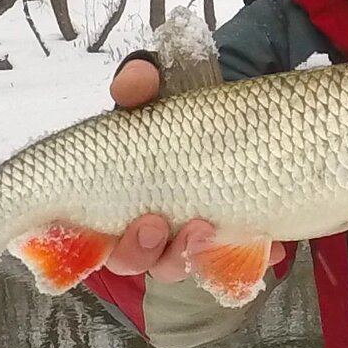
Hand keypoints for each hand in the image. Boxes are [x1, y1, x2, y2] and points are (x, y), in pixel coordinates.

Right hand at [105, 57, 284, 281]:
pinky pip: (235, 263)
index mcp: (118, 196)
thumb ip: (141, 83)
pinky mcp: (232, 241)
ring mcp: (189, 238)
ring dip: (188, 255)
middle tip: (154, 223)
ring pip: (178, 265)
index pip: (87, 238)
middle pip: (131, 260)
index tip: (97, 234)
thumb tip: (133, 81)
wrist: (249, 118)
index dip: (83, 247)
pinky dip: (246, 256)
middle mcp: (148, 225)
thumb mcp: (162, 91)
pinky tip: (264, 244)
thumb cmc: (188, 114)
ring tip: (206, 228)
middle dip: (138, 250)